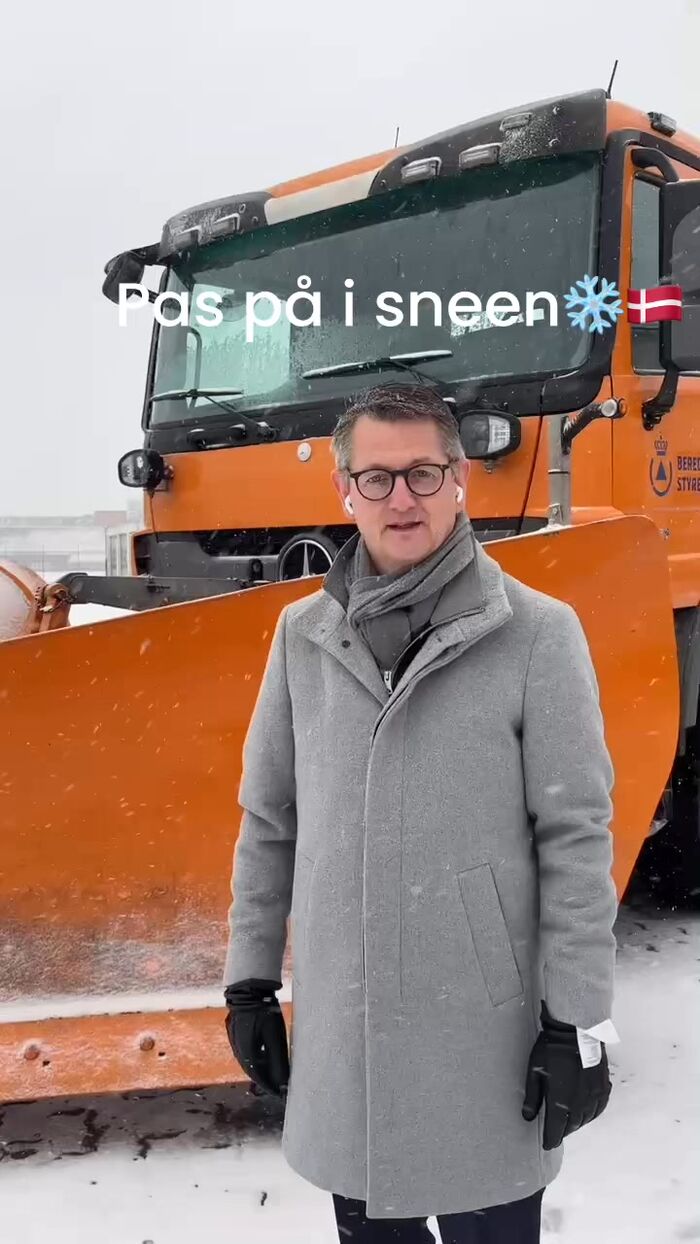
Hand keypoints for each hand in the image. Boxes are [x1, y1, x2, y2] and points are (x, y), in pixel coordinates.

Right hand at [224, 978, 289, 1096]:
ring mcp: (233, 1036)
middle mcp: (236, 1047)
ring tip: (271, 1071)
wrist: (249, 987)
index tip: (279, 1093)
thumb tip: (283, 1082)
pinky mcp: (234, 1028)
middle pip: (250, 1068)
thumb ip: (278, 1060)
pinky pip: (244, 1048)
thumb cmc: (264, 1011)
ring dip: (258, 1066)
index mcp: (245, 1051)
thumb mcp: (275, 1037)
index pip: (258, 1075)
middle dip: (263, 1078)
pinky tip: (262, 1052)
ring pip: (246, 1058)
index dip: (269, 1085)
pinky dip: (253, 1055)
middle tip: (276, 1085)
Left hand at [522, 1001, 611, 1148]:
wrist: (576, 1030)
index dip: (550, 1140)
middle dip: (562, 1131)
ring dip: (576, 1123)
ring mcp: (594, 1096)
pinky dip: (590, 1114)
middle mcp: (580, 1104)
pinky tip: (585, 1111)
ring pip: (586, 1119)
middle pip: (572, 1127)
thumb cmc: (551, 1049)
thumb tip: (527, 1117)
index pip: (556, 1132)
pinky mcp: (603, 1087)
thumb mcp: (535, 1071)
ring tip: (568, 1121)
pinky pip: (598, 1109)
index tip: (547, 1144)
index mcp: (561, 1103)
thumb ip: (532, 1097)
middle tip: (556, 1131)